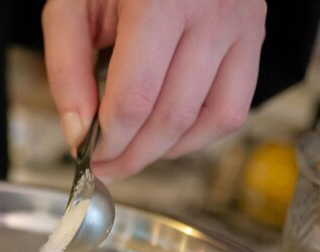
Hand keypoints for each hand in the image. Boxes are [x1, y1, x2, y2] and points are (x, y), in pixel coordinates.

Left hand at [42, 0, 266, 179]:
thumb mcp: (72, 5)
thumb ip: (67, 69)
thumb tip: (78, 133)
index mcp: (159, 0)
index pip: (135, 99)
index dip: (108, 142)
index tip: (88, 156)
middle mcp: (210, 12)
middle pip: (171, 117)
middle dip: (132, 156)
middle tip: (106, 167)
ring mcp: (239, 24)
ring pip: (207, 120)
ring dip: (164, 152)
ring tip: (133, 153)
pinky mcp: (251, 36)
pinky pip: (234, 109)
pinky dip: (199, 136)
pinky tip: (168, 137)